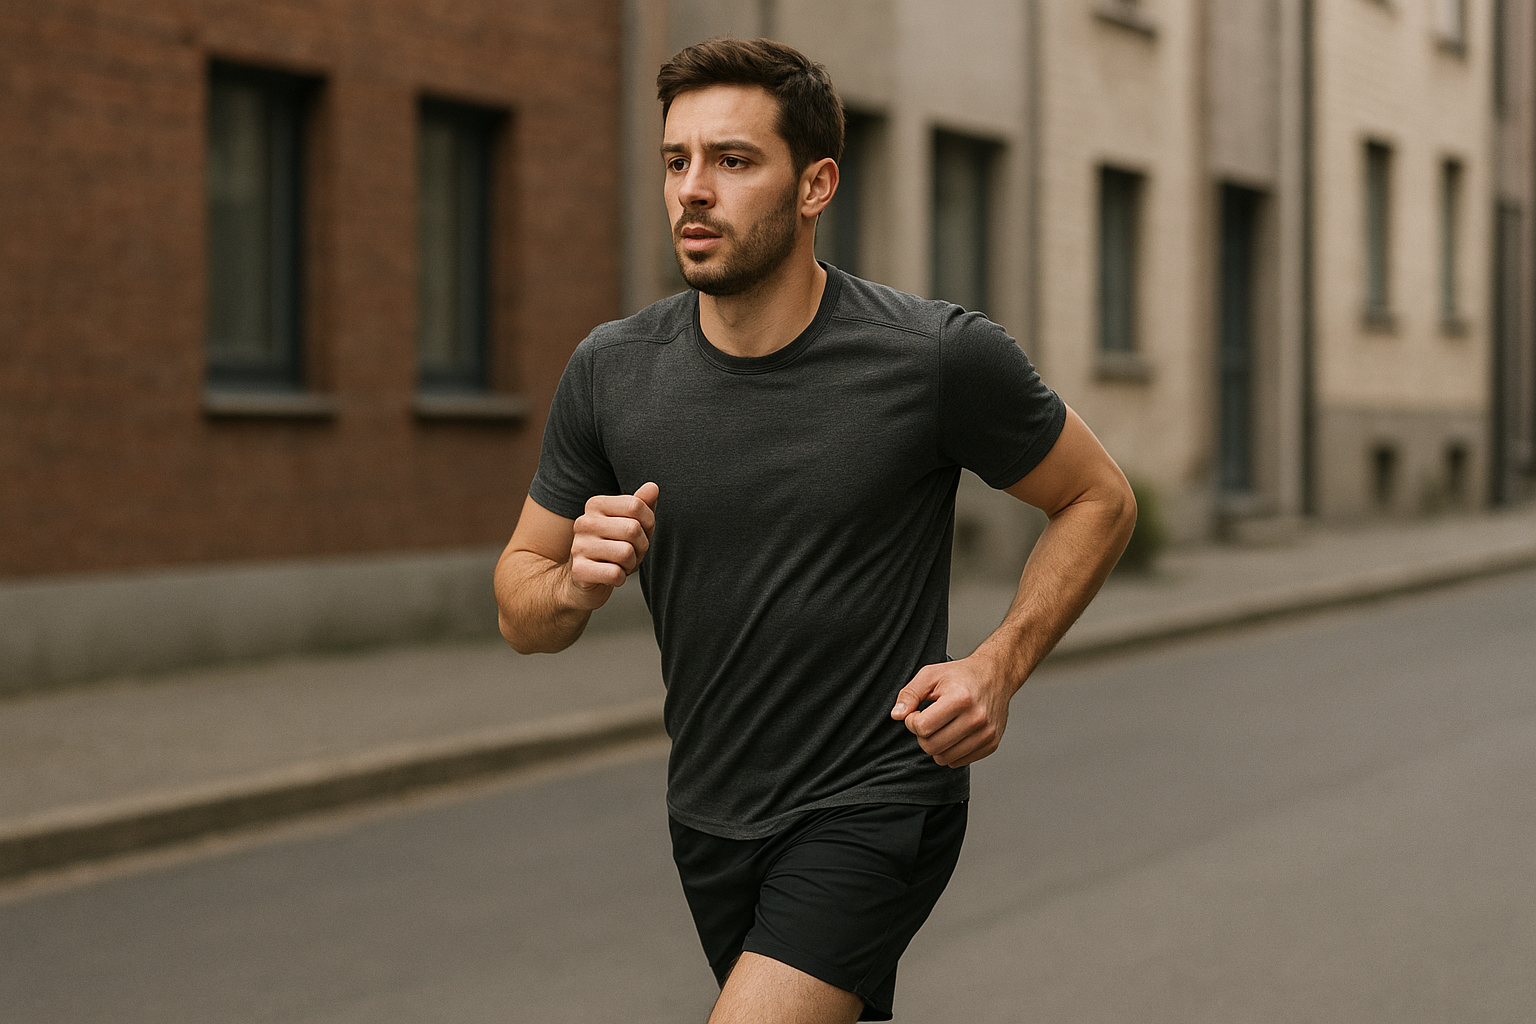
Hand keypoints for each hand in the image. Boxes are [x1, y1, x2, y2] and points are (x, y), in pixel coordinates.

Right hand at [567, 482, 658, 608]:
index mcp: (595, 505)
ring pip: (626, 552)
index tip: (641, 533)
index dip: (648, 523)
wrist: (583, 578)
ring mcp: (579, 546)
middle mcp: (584, 522)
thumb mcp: (630, 523)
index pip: (636, 505)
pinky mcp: (579, 571)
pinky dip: (620, 578)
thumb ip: (641, 504)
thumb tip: (652, 487)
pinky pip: (615, 574)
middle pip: (633, 529)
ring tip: (620, 563)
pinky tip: (611, 575)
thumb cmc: (612, 547)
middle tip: (631, 552)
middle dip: (641, 546)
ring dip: (631, 564)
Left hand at [890, 655, 1012, 767]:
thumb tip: (896, 715)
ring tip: (940, 727)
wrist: (995, 676)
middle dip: (922, 736)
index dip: (912, 721)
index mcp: (960, 699)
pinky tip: (953, 733)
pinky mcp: (991, 743)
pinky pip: (959, 762)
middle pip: (931, 746)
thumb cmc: (959, 676)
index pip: (922, 727)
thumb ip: (909, 694)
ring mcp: (986, 733)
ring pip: (944, 758)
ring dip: (935, 745)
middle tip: (927, 721)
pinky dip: (950, 752)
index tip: (917, 712)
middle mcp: (977, 718)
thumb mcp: (930, 675)